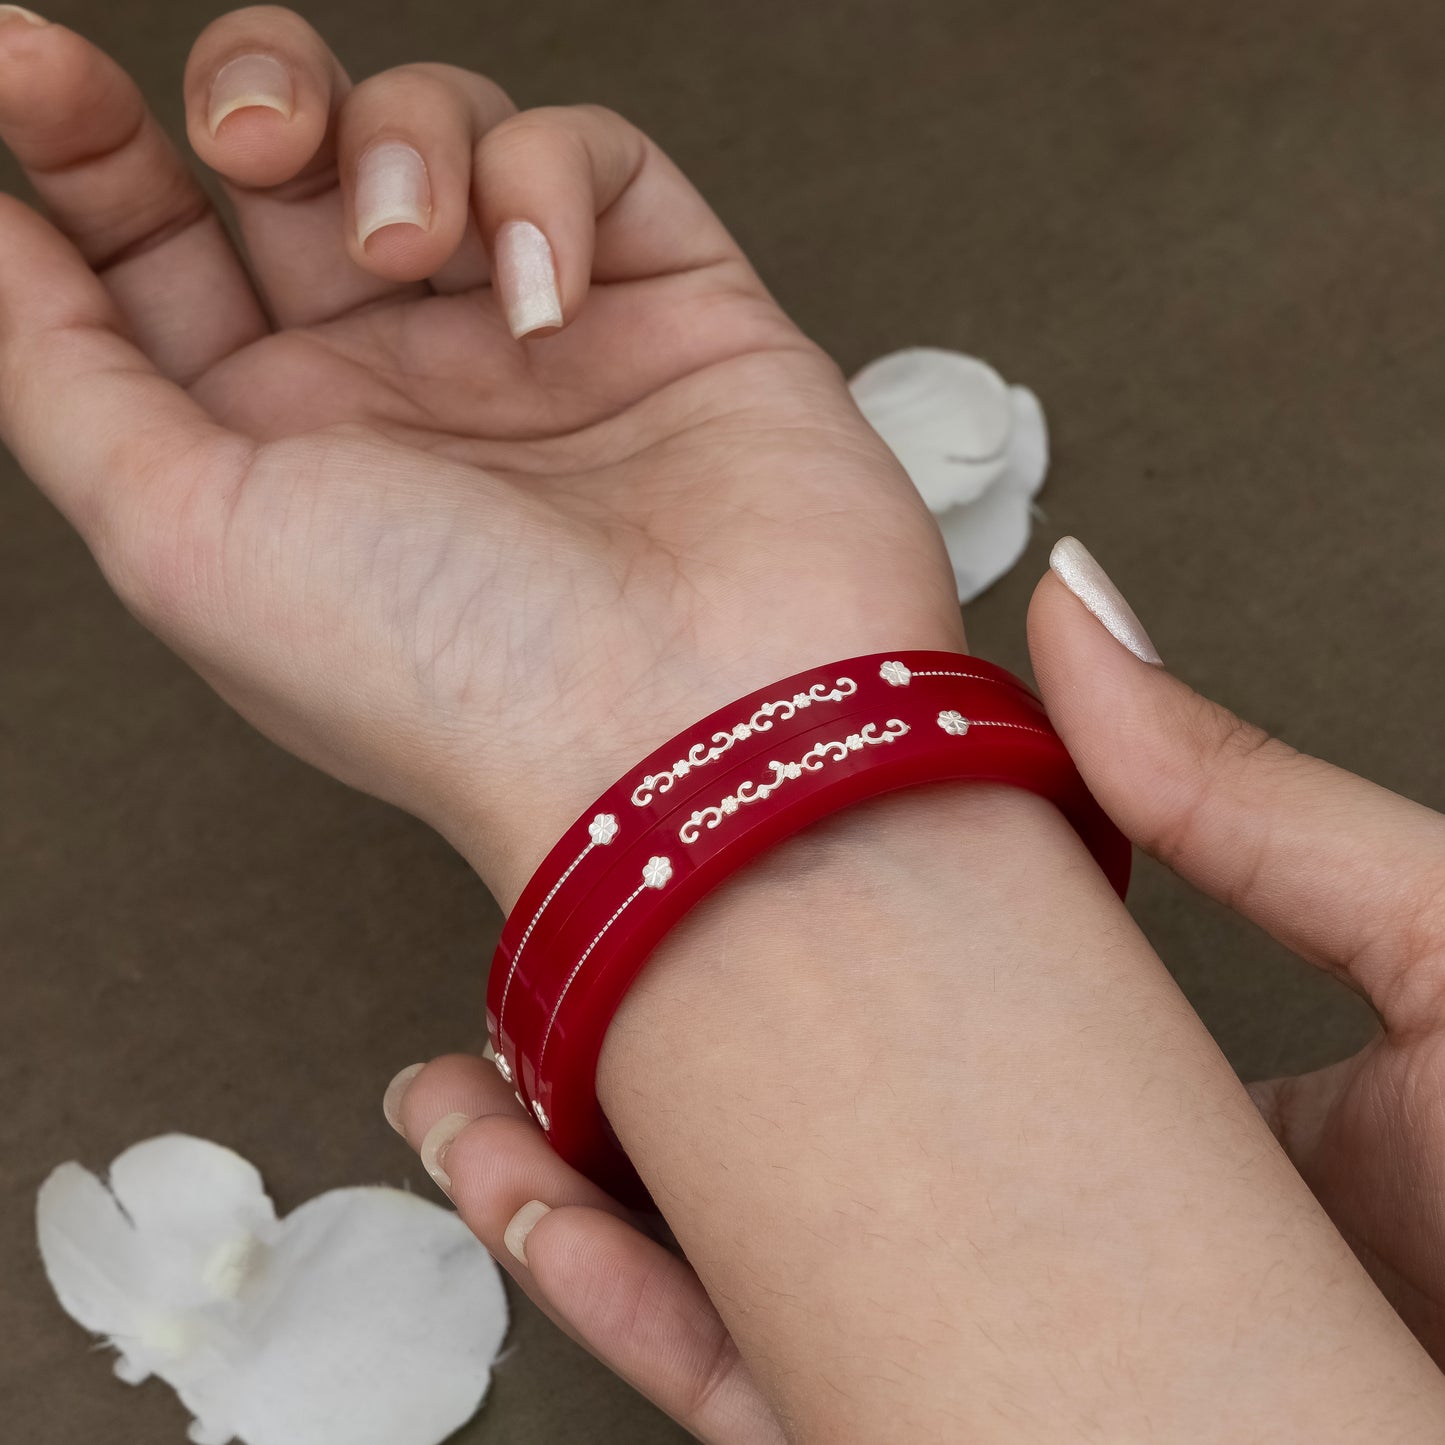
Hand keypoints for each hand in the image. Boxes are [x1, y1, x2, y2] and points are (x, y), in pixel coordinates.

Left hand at [0, 5, 960, 898]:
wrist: (684, 730)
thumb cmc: (449, 674)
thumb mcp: (177, 537)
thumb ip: (57, 371)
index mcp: (280, 452)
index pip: (158, 258)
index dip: (84, 147)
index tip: (25, 68)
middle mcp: (407, 390)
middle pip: (298, 160)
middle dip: (260, 95)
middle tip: (263, 139)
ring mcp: (541, 343)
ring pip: (446, 130)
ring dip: (407, 140)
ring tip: (420, 252)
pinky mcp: (678, 309)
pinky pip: (595, 158)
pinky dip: (553, 185)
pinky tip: (547, 297)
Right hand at [387, 552, 1444, 1439]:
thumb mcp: (1427, 947)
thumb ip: (1240, 797)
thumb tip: (1074, 608)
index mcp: (1119, 1100)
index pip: (894, 1010)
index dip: (748, 937)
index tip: (656, 847)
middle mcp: (1025, 1224)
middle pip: (778, 1143)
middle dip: (610, 1071)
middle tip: (506, 984)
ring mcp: (977, 1344)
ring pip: (731, 1276)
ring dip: (566, 1190)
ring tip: (463, 1099)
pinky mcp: (948, 1443)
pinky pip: (760, 1397)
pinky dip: (633, 1312)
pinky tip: (541, 1214)